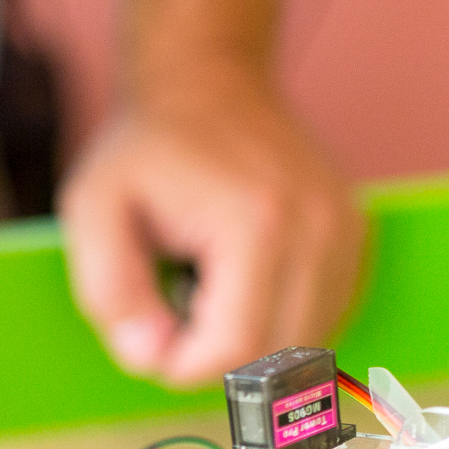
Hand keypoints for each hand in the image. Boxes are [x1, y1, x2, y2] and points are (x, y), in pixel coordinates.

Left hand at [59, 71, 363, 387]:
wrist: (208, 82)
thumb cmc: (147, 151)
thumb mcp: (91, 210)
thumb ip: (109, 292)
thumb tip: (150, 357)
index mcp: (256, 223)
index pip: (234, 349)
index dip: (182, 366)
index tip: (151, 335)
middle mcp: (318, 228)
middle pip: (275, 357)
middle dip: (216, 359)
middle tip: (175, 311)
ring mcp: (346, 231)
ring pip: (304, 346)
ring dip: (250, 344)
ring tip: (210, 289)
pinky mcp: (356, 236)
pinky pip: (322, 320)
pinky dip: (279, 323)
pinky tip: (244, 283)